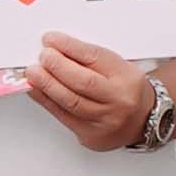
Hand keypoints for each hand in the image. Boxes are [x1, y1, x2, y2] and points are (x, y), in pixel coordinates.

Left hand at [24, 34, 155, 157]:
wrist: (143, 120)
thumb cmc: (127, 90)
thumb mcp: (120, 68)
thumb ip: (90, 60)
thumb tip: (58, 50)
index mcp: (127, 77)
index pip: (95, 58)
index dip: (70, 47)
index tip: (52, 40)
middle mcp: (118, 99)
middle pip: (82, 81)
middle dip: (56, 66)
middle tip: (42, 57)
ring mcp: (104, 120)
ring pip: (70, 101)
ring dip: (47, 85)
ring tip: (33, 73)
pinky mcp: (90, 135)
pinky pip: (63, 117)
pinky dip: (46, 102)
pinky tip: (37, 91)